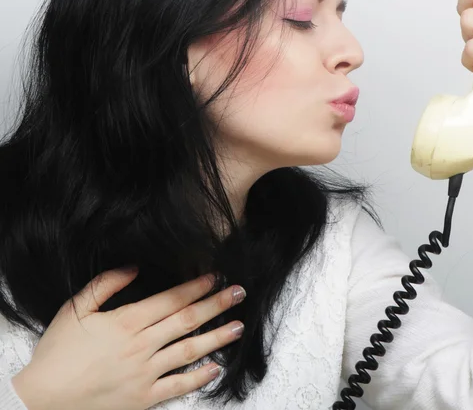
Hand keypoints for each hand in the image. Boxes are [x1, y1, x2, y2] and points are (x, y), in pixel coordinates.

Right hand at [12, 267, 244, 409]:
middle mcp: (142, 345)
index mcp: (128, 321)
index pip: (172, 299)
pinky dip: (199, 378)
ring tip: (238, 326)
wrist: (42, 401)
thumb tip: (135, 266)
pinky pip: (177, 386)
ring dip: (217, 337)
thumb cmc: (59, 352)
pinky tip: (216, 368)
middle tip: (239, 293)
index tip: (215, 277)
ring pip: (189, 351)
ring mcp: (145, 373)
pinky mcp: (143, 398)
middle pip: (188, 320)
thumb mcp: (76, 308)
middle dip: (216, 304)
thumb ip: (106, 283)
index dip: (196, 287)